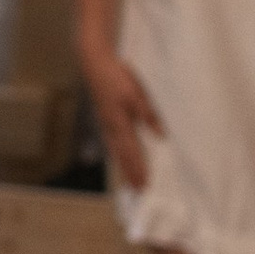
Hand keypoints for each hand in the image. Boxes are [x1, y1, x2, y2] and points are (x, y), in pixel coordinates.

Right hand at [82, 45, 161, 190]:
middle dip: (130, 173)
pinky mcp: (104, 117)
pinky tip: (119, 155)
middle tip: (137, 190)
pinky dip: (117, 153)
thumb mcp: (137, 94)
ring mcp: (106, 122)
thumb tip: (160, 136)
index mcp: (120, 122)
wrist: (95, 63)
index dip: (139, 169)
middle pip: (122, 155)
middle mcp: (111, 126)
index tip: (145, 185)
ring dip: (123, 165)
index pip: (132, 152)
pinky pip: (112, 141)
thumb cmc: (116, 77)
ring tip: (129, 180)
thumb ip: (148, 115)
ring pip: (115, 150)